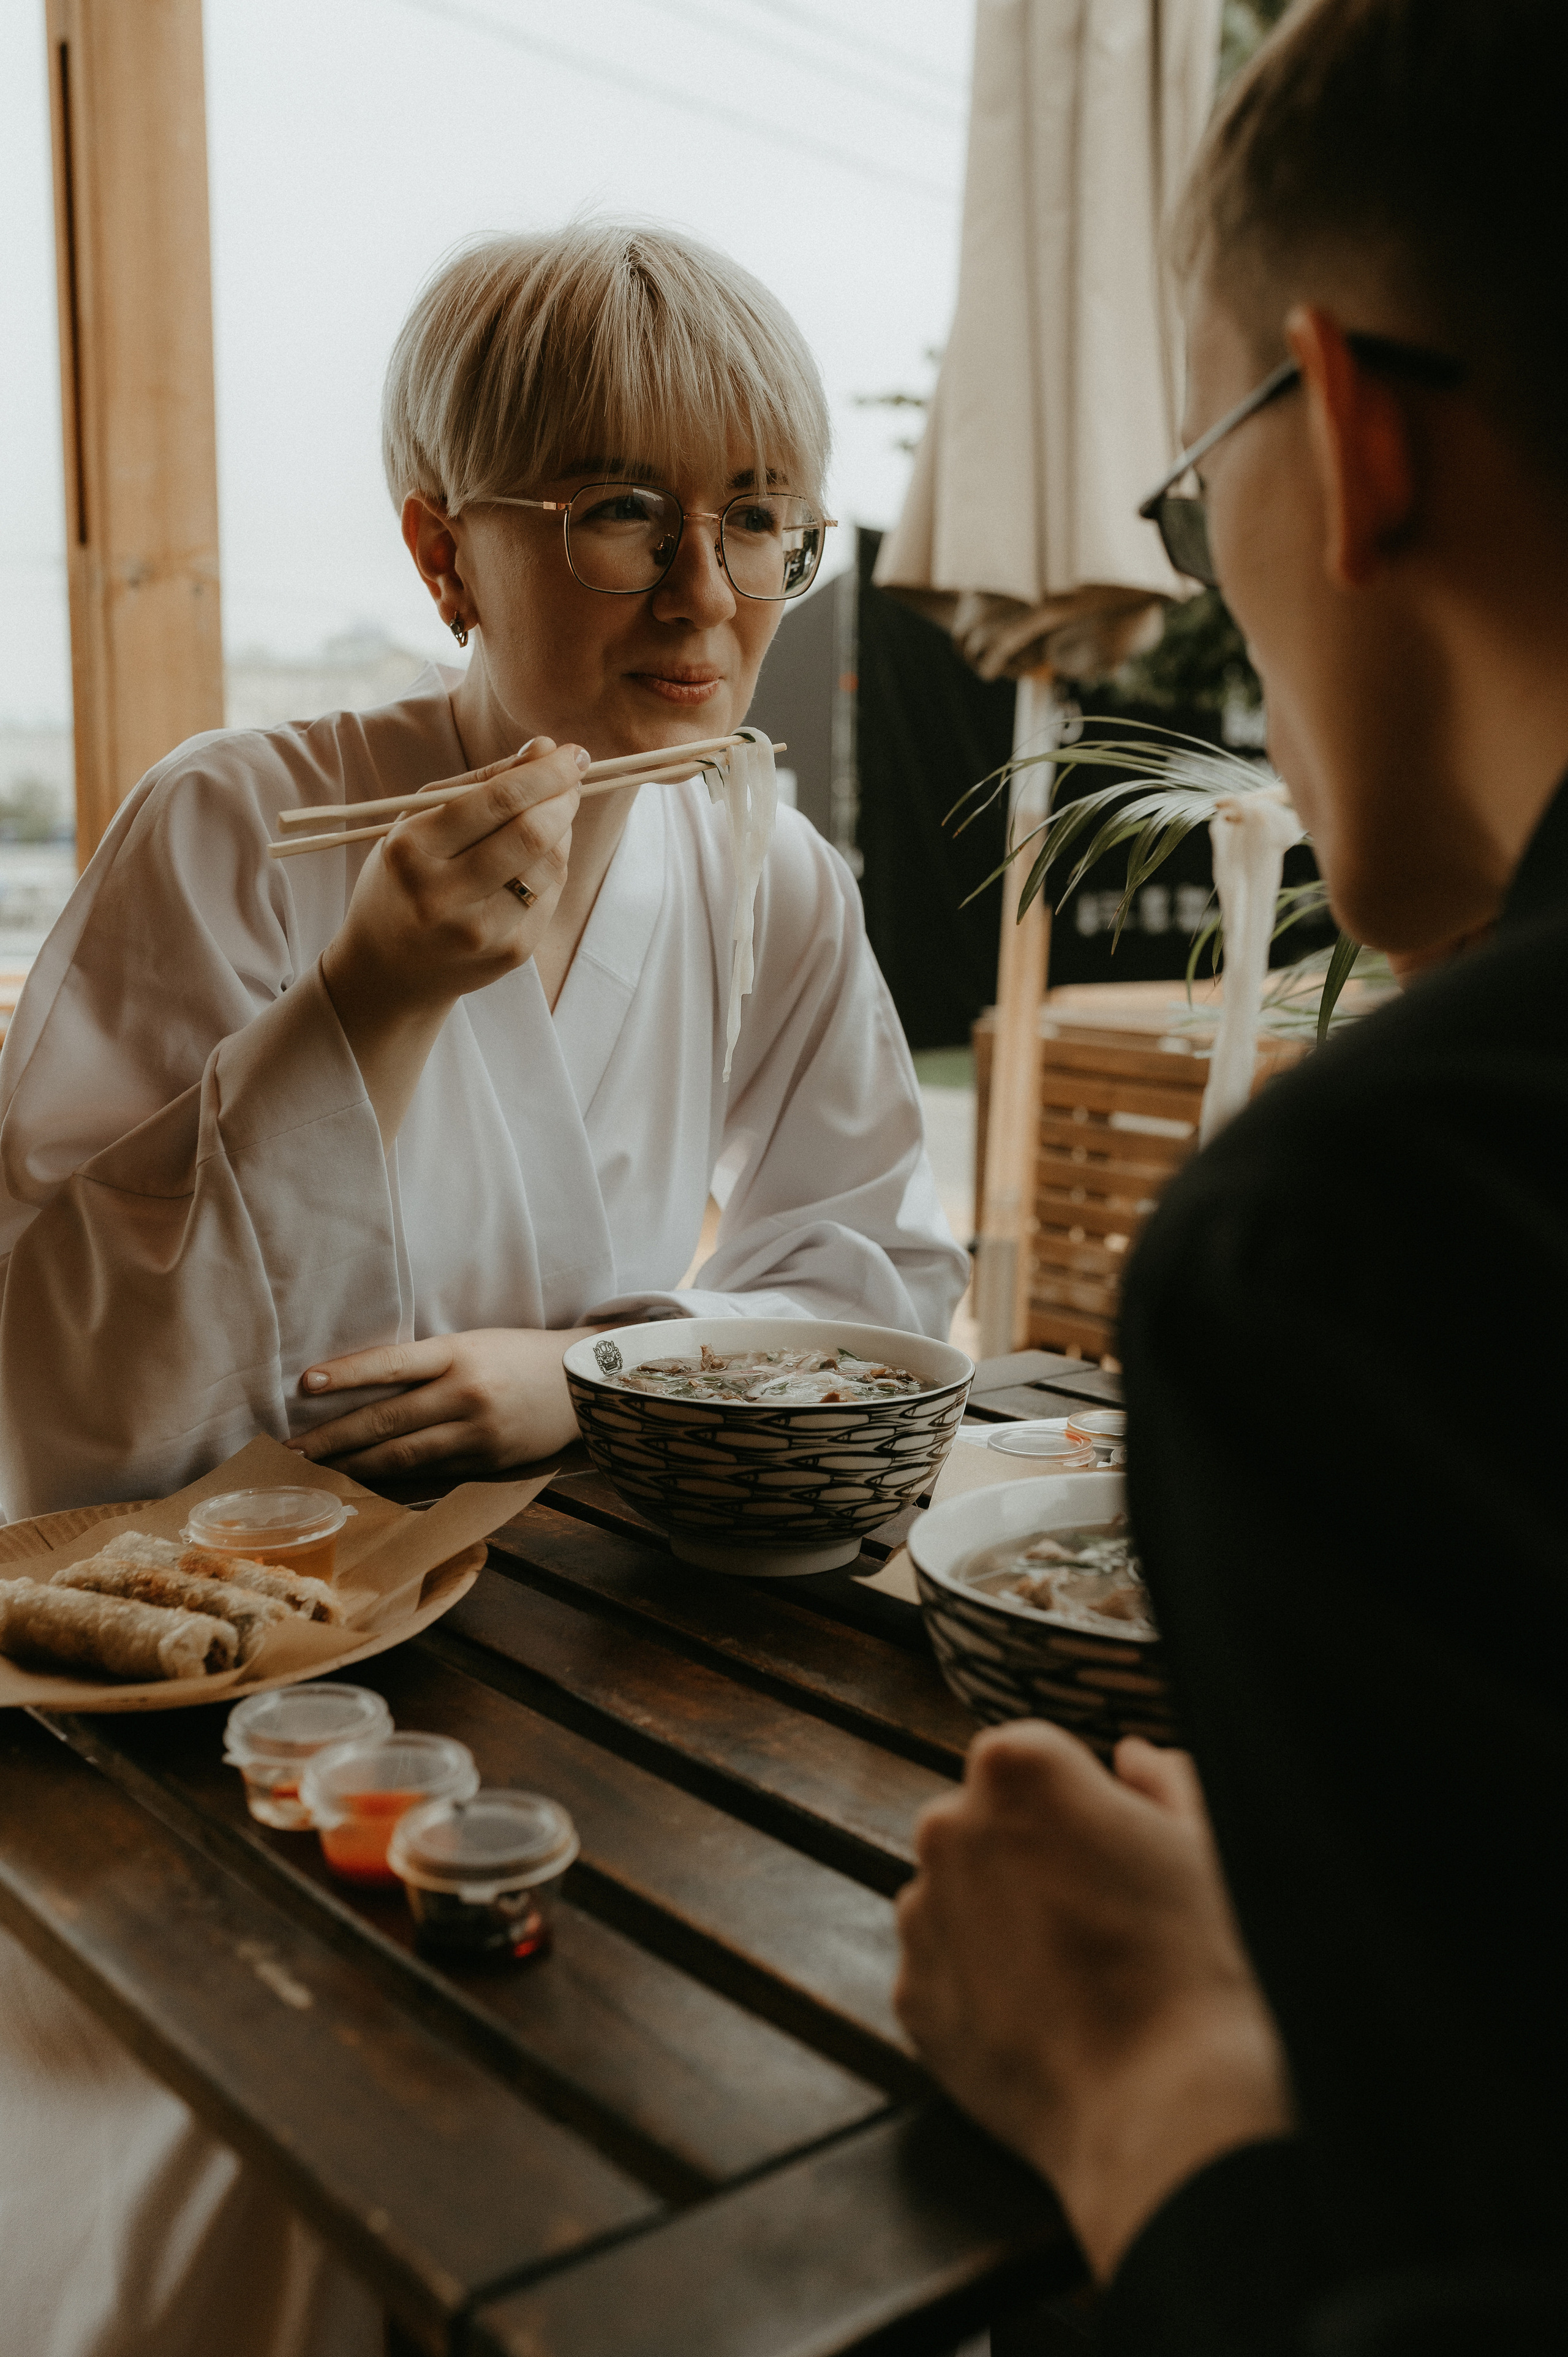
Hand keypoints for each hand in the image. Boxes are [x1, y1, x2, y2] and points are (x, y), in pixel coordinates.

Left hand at [287, 1326, 602, 1476]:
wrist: (583, 1385)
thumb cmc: (519, 1356)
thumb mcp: (475, 1343)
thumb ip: (429, 1364)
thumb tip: (368, 1390)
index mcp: (459, 1352)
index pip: (392, 1363)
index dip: (347, 1374)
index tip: (304, 1383)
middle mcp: (465, 1392)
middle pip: (387, 1419)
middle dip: (334, 1437)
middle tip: (292, 1450)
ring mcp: (477, 1432)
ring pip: (403, 1455)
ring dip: (355, 1464)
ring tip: (319, 1470)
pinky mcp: (487, 1461)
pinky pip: (430, 1472)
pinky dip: (394, 1477)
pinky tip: (366, 1480)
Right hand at [319, 737, 584, 1144]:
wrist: (389, 968)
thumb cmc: (406, 878)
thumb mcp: (421, 821)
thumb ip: (481, 782)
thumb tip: (545, 747)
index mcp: (413, 849)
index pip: (496, 800)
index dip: (544, 773)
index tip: (571, 753)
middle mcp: (443, 894)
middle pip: (531, 834)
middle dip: (564, 797)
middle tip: (573, 778)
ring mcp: (479, 930)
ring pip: (550, 865)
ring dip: (562, 830)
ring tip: (551, 816)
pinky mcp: (509, 953)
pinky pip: (551, 894)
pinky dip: (553, 867)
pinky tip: (536, 859)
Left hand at [894, 1723, 1290, 2281]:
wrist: (1169, 2110)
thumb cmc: (1200, 1964)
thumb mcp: (1207, 1847)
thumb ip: (1164, 1784)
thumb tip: (1134, 1757)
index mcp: (1018, 1766)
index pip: (1039, 1758)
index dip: (1087, 1805)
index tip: (1123, 1856)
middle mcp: (948, 1826)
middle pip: (990, 1821)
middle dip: (1033, 1854)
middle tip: (1105, 1917)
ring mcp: (923, 1915)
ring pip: (963, 1893)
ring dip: (1004, 1916)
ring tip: (1082, 1978)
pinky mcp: (913, 1997)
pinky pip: (947, 1968)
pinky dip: (985, 1986)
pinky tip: (1051, 2021)